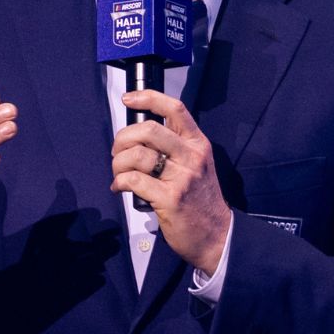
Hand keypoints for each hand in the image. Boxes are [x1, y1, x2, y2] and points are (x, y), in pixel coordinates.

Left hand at [109, 90, 231, 273]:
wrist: (216, 235)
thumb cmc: (200, 199)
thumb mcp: (195, 165)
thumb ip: (173, 147)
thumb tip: (136, 136)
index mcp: (197, 144)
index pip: (175, 109)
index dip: (148, 98)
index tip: (128, 99)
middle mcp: (191, 156)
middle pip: (148, 129)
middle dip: (123, 138)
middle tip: (117, 152)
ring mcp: (182, 178)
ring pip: (137, 155)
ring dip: (118, 163)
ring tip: (118, 173)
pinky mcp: (170, 199)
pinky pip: (134, 180)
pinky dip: (119, 182)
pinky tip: (119, 188)